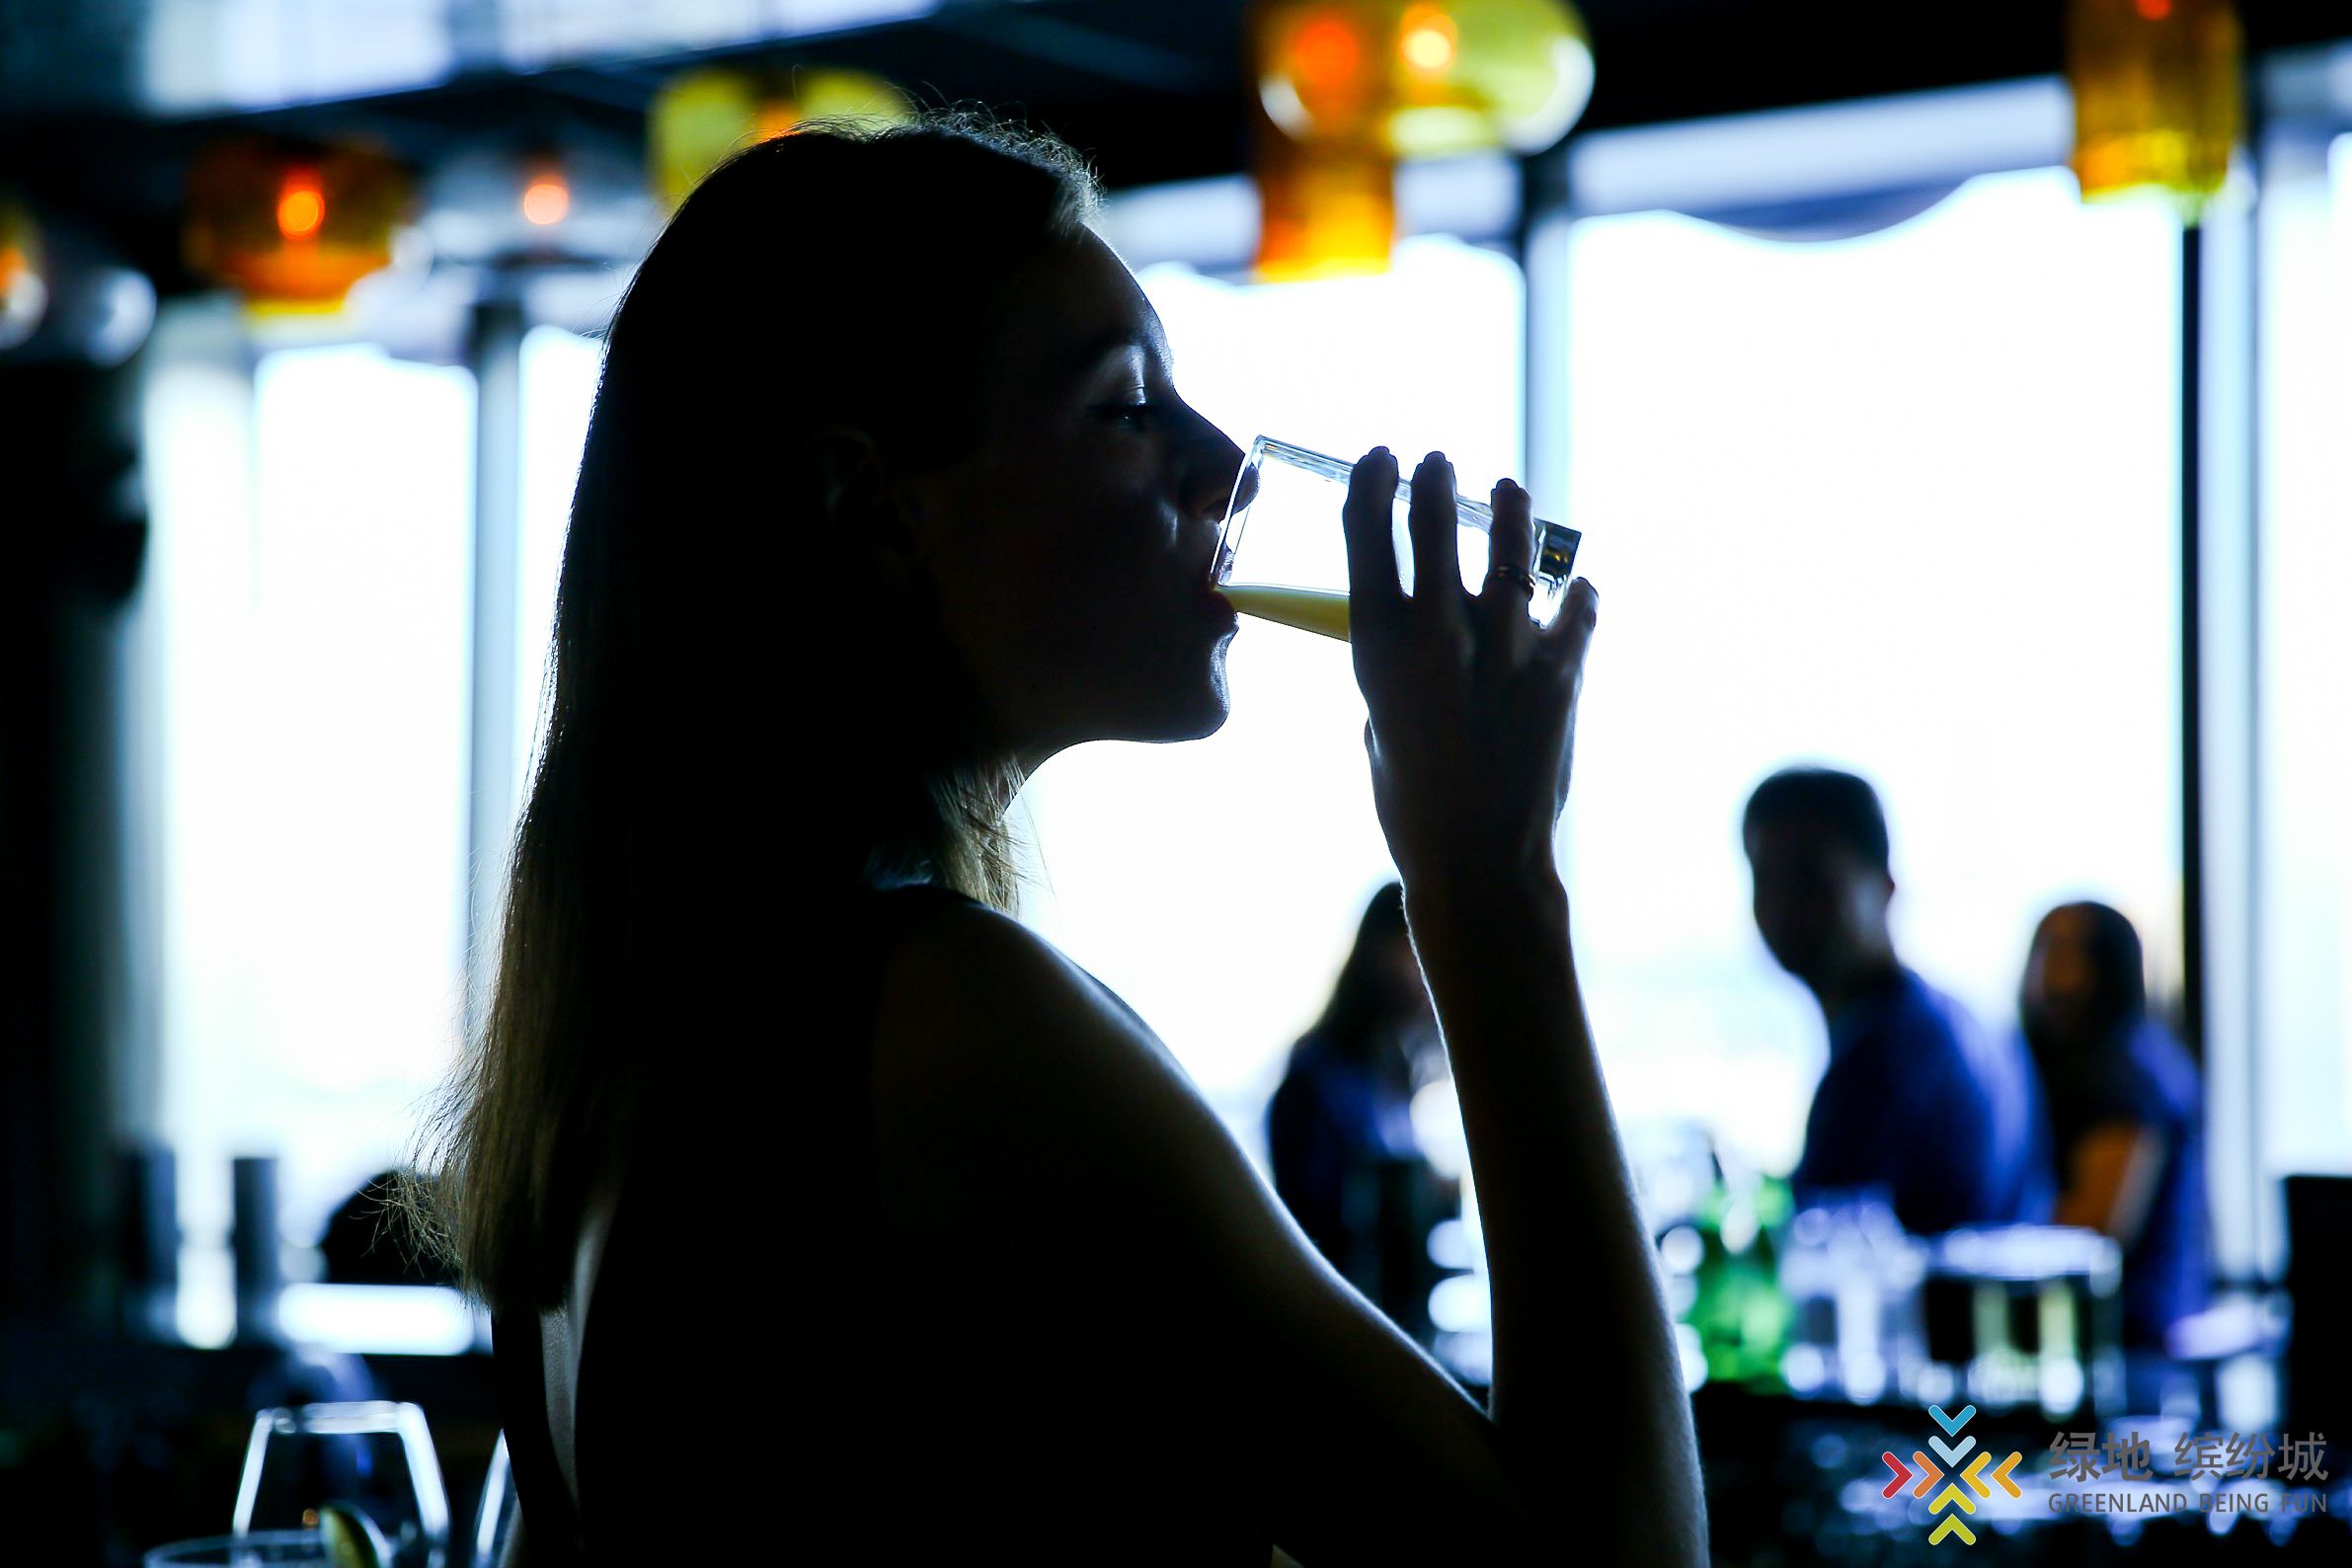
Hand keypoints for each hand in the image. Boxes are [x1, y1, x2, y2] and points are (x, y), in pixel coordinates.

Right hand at [1343, 448, 1597, 896]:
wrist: (1481, 861)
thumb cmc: (1410, 806)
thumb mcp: (1376, 726)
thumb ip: (1393, 673)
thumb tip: (1414, 643)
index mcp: (1377, 642)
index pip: (1366, 529)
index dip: (1372, 482)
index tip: (1379, 459)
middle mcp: (1439, 629)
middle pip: (1433, 519)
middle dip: (1433, 479)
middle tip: (1437, 462)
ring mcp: (1506, 643)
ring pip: (1511, 545)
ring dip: (1509, 511)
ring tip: (1509, 493)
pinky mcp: (1562, 669)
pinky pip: (1577, 607)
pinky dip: (1577, 596)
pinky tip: (1576, 588)